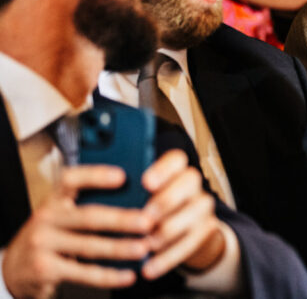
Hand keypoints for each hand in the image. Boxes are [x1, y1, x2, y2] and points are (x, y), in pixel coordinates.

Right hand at [2, 165, 149, 297]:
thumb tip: (135, 199)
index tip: (122, 176)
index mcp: (54, 199)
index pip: (71, 179)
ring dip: (120, 248)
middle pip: (88, 216)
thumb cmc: (50, 236)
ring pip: (89, 246)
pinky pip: (83, 273)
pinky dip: (109, 276)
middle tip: (148, 221)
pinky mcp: (45, 269)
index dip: (96, 176)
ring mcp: (43, 244)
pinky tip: (128, 275)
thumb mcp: (60, 215)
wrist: (14, 268)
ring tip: (144, 247)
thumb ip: (85, 205)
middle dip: (121, 219)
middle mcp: (46, 218)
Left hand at [139, 150, 222, 280]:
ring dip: (169, 229)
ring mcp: (203, 205)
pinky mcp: (207, 228)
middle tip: (147, 217)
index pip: (175, 159)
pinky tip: (150, 269)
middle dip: (167, 199)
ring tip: (148, 244)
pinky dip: (168, 258)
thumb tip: (101, 197)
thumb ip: (128, 194)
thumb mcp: (139, 198)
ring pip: (195, 211)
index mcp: (174, 170)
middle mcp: (192, 184)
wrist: (181, 231)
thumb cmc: (149, 211)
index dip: (163, 168)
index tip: (145, 183)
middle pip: (189, 180)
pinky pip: (192, 242)